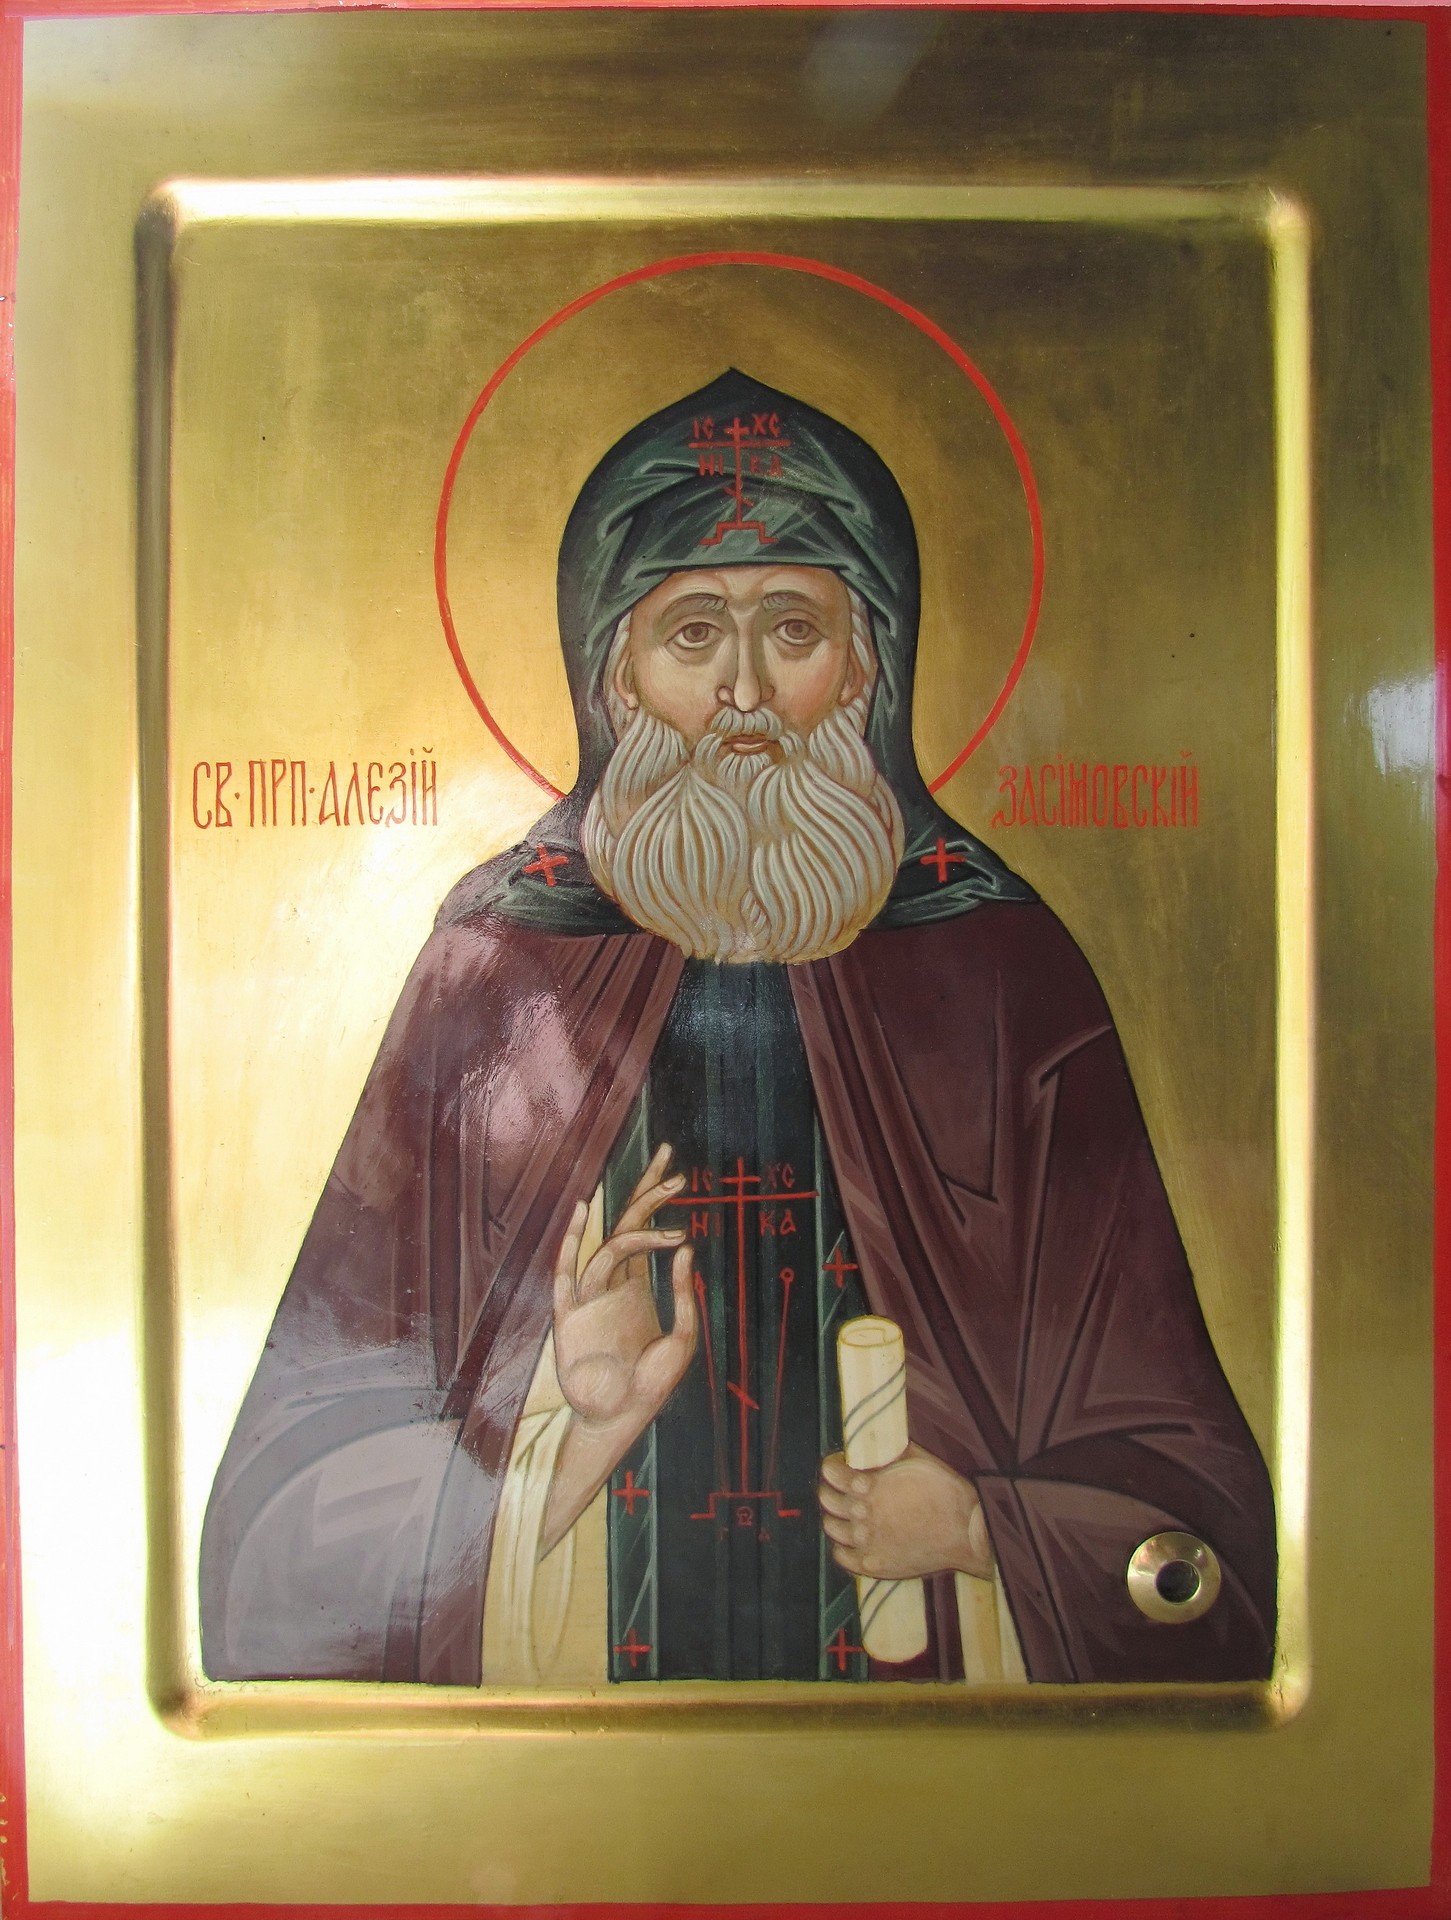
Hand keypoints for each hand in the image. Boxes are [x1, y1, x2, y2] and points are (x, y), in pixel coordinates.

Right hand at [552, 1144, 697, 1435]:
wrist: (621, 1418)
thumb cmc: (651, 1385)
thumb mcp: (683, 1338)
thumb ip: (684, 1294)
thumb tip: (686, 1246)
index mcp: (633, 1286)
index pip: (642, 1231)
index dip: (654, 1198)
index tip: (676, 1172)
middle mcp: (610, 1283)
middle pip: (625, 1223)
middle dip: (645, 1189)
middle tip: (668, 1157)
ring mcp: (589, 1296)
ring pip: (606, 1246)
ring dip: (636, 1226)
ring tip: (671, 1218)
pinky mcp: (568, 1316)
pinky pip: (566, 1273)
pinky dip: (570, 1243)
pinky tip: (582, 1215)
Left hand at [819, 1444, 991, 1580]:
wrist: (966, 1531)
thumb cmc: (945, 1491)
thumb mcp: (916, 1458)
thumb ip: (889, 1452)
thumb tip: (875, 1441)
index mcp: (868, 1484)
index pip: (830, 1472)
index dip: (833, 1465)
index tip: (841, 1464)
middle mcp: (861, 1514)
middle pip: (827, 1500)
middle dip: (831, 1490)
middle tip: (843, 1488)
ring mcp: (866, 1542)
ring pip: (832, 1528)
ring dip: (835, 1518)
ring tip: (848, 1514)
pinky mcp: (874, 1564)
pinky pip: (842, 1557)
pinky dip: (842, 1547)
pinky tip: (852, 1540)